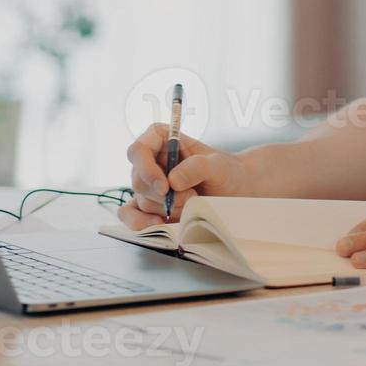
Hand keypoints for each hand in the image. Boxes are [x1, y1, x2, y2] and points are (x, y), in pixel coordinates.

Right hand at [118, 123, 248, 229]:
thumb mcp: (218, 165)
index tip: (165, 186)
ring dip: (167, 209)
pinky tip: (159, 225)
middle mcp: (151, 162)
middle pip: (138, 180)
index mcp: (161, 140)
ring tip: (191, 204)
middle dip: (164, 195)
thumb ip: (197, 167)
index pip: (138, 150)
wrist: (235, 192)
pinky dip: (140, 223)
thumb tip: (172, 181)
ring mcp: (149, 186)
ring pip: (142, 201)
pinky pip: (131, 215)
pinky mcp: (150, 207)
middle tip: (190, 196)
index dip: (146, 169)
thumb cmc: (226, 172)